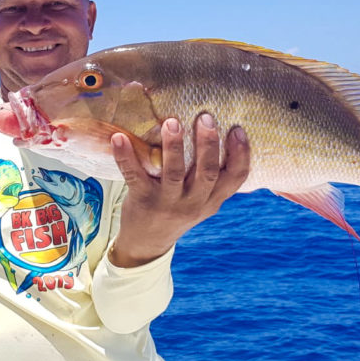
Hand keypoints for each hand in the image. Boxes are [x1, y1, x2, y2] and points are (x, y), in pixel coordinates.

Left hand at [109, 113, 249, 266]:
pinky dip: (125, 156)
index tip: (237, 130)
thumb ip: (211, 178)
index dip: (241, 154)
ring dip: (173, 146)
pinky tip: (119, 138)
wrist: (147, 242)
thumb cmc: (177, 209)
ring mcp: (167, 203)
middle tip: (205, 118)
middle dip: (208, 144)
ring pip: (174, 173)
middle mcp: (193, 203)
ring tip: (170, 122)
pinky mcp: (142, 201)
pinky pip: (134, 176)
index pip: (235, 178)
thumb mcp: (201, 201)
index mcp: (211, 200)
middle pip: (207, 172)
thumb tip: (218, 130)